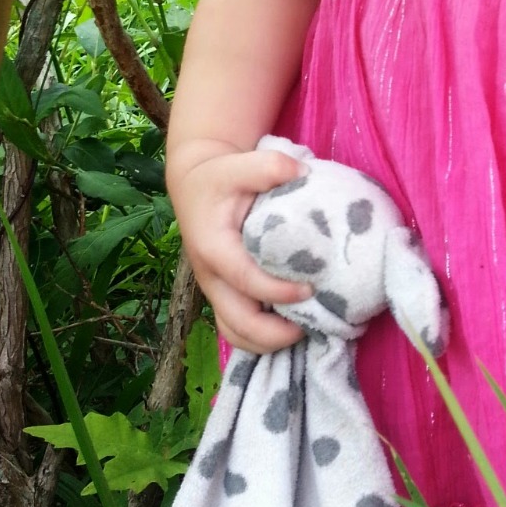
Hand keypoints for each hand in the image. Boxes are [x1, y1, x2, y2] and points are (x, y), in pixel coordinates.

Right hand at [167, 142, 314, 353]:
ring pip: (234, 332)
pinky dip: (261, 336)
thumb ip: (269, 167)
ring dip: (266, 342)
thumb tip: (303, 172)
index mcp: (213, 247)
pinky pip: (237, 326)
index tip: (310, 290)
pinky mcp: (223, 292)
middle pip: (236, 322)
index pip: (244, 279)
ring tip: (304, 333)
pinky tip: (291, 328)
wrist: (193, 185)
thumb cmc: (220, 177)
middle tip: (311, 326)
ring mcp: (216, 288)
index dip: (276, 290)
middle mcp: (211, 275)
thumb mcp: (239, 164)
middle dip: (272, 335)